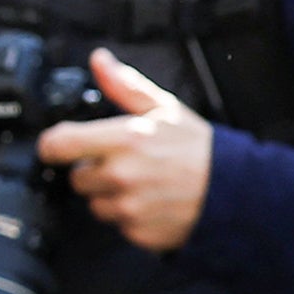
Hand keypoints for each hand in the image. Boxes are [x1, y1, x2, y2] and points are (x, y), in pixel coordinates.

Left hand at [36, 48, 213, 252]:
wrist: (239, 191)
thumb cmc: (200, 150)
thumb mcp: (164, 109)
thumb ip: (124, 86)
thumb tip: (100, 60)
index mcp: (123, 141)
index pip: (56, 145)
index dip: (55, 145)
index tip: (62, 145)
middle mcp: (121, 176)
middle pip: (76, 179)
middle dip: (93, 171)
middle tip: (125, 164)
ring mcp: (129, 207)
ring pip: (95, 204)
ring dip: (110, 196)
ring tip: (142, 184)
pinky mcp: (138, 232)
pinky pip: (117, 225)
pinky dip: (129, 218)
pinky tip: (152, 203)